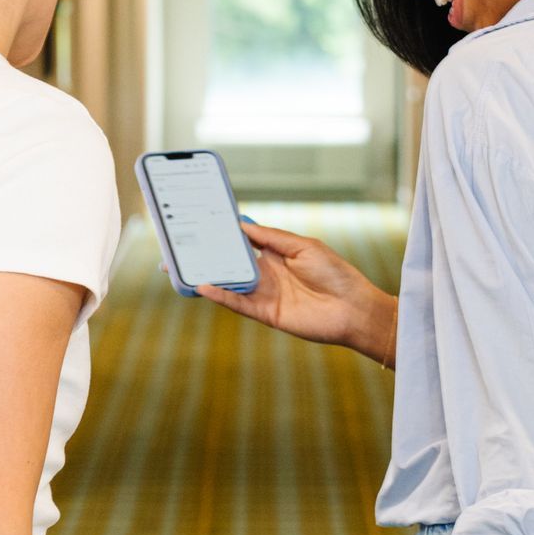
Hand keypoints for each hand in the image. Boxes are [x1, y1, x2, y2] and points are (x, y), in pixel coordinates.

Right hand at [197, 222, 397, 366]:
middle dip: (205, 254)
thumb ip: (271, 237)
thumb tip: (242, 226)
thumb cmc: (335, 273)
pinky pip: (238, 303)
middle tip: (179, 245)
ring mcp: (264, 294)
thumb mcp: (303, 246)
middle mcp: (266, 274)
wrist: (353, 308)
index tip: (200, 221)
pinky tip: (203, 286)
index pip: (243, 241)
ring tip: (179, 266)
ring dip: (206, 275)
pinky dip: (221, 295)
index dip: (223, 233)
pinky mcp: (266, 313)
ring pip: (229, 282)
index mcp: (275, 254)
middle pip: (229, 262)